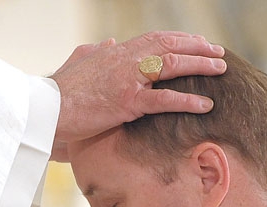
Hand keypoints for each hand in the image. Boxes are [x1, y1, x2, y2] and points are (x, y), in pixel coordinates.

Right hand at [50, 31, 225, 146]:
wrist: (44, 108)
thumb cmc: (59, 90)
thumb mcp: (78, 62)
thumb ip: (95, 51)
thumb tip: (108, 42)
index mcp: (116, 52)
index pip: (155, 39)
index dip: (179, 39)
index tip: (198, 41)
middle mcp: (125, 59)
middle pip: (169, 46)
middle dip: (197, 47)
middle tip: (218, 52)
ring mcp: (128, 79)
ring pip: (172, 65)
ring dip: (200, 65)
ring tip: (221, 69)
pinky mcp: (127, 102)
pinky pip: (164, 100)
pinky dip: (187, 101)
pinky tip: (206, 104)